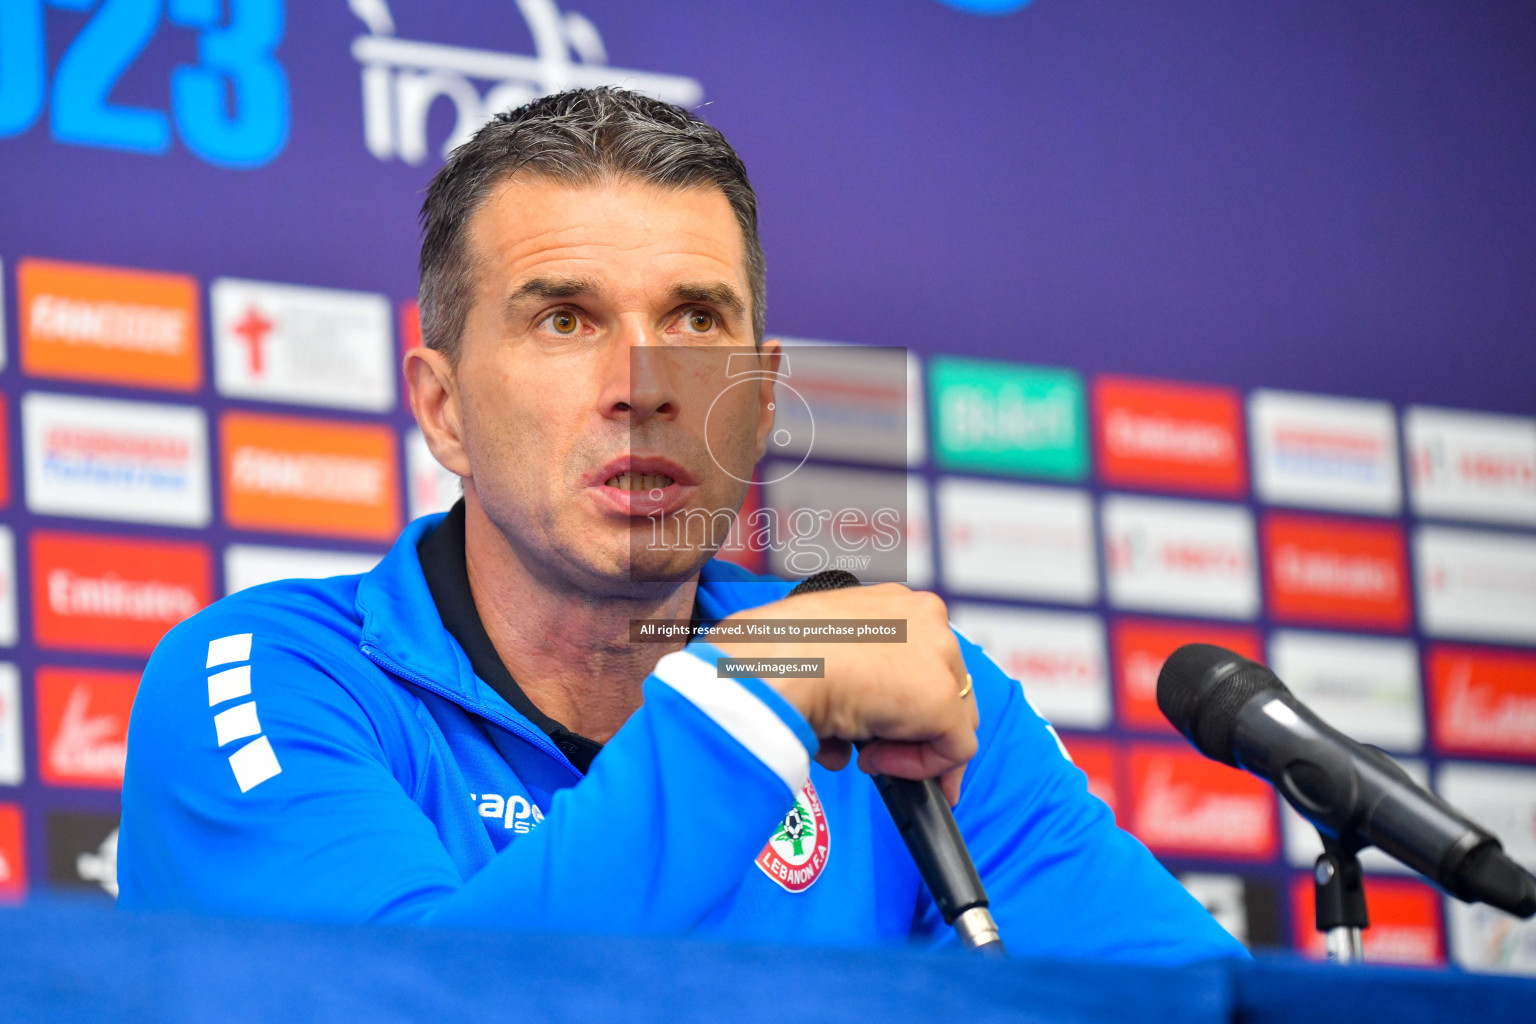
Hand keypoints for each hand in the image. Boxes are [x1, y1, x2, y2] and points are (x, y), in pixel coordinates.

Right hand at [710, 584, 977, 803]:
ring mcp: (939, 656)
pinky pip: (953, 750)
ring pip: (953, 719)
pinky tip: (872, 760)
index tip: (884, 729)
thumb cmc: (779, 651)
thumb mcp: (821, 652)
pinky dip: (920, 768)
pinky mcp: (943, 698)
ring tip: (866, 756)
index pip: (923, 659)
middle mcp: (926, 619)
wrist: (777, 662)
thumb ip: (849, 681)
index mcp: (896, 602)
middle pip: (946, 687)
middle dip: (916, 727)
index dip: (906, 701)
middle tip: (877, 752)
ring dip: (911, 748)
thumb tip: (847, 734)